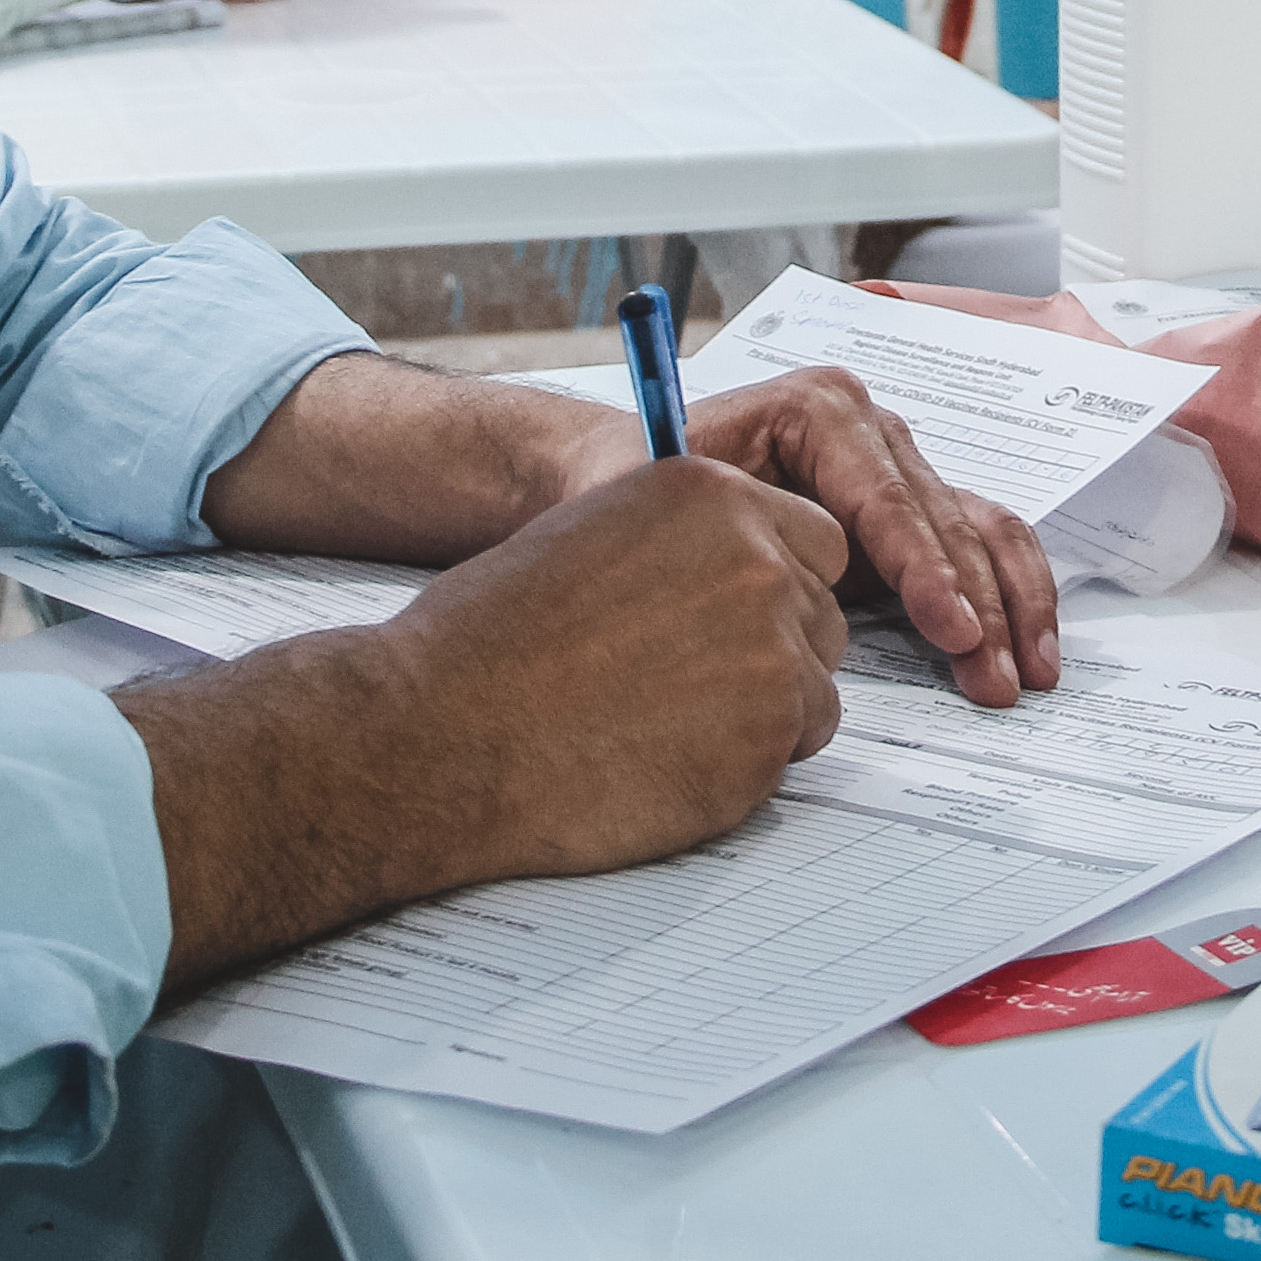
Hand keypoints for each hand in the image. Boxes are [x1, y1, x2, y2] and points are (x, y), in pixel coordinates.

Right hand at [121, 457, 846, 977]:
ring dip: (762, 715)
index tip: (730, 623)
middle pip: (823, 615)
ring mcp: (771, 648)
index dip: (775, 588)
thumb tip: (739, 573)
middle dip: (775, 654)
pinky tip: (661, 763)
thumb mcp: (593, 536)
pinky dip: (742, 769)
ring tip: (660, 726)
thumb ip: (682, 545)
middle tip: (685, 688)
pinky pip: (792, 754)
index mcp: (710, 490)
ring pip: (816, 689)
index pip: (815, 539)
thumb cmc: (489, 639)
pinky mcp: (767, 736)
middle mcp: (757, 556)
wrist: (437, 732)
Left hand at [668, 365, 1062, 707]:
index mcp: (817, 409)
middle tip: (993, 677)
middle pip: (945, 516)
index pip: (886, 494)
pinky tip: (1025, 652)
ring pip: (981, 529)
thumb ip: (693, 521)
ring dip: (1011, 604)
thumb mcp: (649, 492)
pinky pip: (979, 546)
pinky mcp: (907, 516)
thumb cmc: (635, 480)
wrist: (630, 474)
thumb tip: (749, 572)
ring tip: (1025, 675)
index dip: (925, 566)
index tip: (950, 628)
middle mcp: (871, 430)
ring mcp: (896, 472)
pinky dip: (1009, 597)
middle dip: (977, 602)